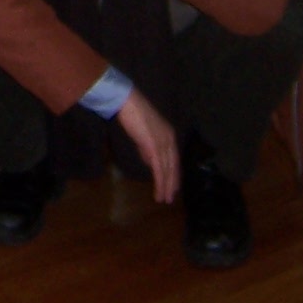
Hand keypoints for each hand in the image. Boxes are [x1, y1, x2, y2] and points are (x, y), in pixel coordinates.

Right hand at [115, 87, 180, 203]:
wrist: (128, 103)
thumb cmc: (133, 115)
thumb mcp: (144, 134)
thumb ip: (148, 148)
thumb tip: (150, 163)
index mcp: (169, 135)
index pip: (174, 159)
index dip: (174, 173)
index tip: (173, 186)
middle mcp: (170, 140)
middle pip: (173, 167)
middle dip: (172, 183)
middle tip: (170, 197)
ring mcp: (163, 144)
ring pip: (167, 171)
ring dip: (166, 187)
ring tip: (164, 200)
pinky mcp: (155, 148)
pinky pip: (159, 170)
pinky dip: (160, 183)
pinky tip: (159, 193)